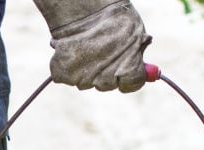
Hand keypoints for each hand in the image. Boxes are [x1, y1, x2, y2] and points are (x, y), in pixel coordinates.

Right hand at [33, 0, 151, 92]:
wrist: (84, 10)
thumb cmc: (113, 17)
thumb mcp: (135, 32)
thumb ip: (137, 52)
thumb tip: (140, 63)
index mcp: (128, 70)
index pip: (131, 84)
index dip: (128, 77)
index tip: (124, 69)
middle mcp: (105, 80)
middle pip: (106, 84)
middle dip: (105, 72)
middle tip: (101, 53)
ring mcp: (83, 79)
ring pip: (85, 81)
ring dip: (86, 69)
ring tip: (85, 47)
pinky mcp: (64, 75)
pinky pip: (68, 77)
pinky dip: (68, 66)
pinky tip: (72, 50)